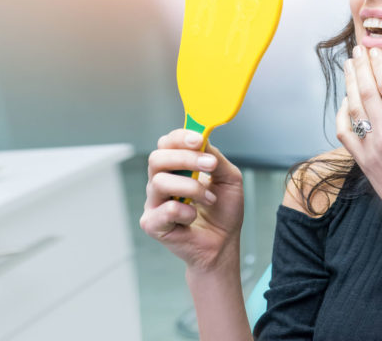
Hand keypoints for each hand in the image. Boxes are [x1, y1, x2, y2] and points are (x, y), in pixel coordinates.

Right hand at [140, 129, 243, 272]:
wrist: (223, 244)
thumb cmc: (223, 212)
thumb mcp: (229, 178)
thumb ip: (215, 158)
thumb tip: (203, 140)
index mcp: (175, 168)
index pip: (166, 144)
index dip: (180, 138)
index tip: (199, 139)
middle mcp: (160, 182)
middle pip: (157, 158)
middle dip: (185, 158)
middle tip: (209, 164)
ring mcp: (154, 203)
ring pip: (160, 182)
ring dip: (191, 188)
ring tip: (210, 199)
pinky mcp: (152, 224)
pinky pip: (166, 210)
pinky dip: (186, 212)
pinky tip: (194, 218)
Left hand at [337, 46, 381, 249]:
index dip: (379, 65)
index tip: (374, 51)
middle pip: (367, 92)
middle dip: (361, 68)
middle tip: (357, 51)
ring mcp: (371, 149)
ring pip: (353, 109)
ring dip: (350, 85)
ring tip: (349, 67)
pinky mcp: (362, 161)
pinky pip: (345, 132)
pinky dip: (342, 114)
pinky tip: (345, 101)